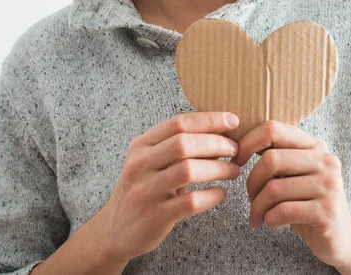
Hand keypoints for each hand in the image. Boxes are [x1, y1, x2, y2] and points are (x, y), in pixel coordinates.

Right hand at [101, 112, 240, 264]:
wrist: (115, 231)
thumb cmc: (142, 189)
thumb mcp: (149, 161)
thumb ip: (175, 145)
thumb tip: (220, 131)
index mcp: (141, 145)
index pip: (178, 123)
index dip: (209, 120)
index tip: (232, 121)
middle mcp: (139, 165)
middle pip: (183, 144)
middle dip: (216, 143)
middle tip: (235, 149)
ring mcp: (145, 191)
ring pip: (188, 171)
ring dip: (218, 168)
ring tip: (233, 170)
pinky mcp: (154, 217)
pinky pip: (191, 202)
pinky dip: (212, 196)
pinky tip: (220, 193)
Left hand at [232, 120, 350, 267]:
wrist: (342, 237)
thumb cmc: (308, 202)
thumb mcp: (295, 173)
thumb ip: (277, 155)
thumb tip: (237, 143)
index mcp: (315, 145)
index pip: (274, 129)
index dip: (248, 142)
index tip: (237, 160)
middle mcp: (325, 161)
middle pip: (271, 159)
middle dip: (252, 182)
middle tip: (250, 198)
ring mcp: (328, 185)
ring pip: (274, 188)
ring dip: (258, 206)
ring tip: (257, 215)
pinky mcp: (326, 211)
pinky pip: (283, 211)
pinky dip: (269, 219)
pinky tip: (270, 223)